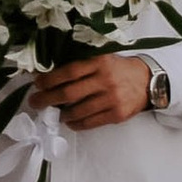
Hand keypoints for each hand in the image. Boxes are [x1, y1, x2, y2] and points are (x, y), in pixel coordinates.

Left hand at [26, 53, 156, 128]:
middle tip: (35, 102)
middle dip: (48, 99)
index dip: (50, 79)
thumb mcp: (101, 58)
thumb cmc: (117, 69)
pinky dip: (76, 124)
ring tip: (54, 113)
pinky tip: (69, 121)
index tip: (37, 84)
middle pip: (70, 93)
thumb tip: (49, 72)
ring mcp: (112, 98)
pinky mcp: (117, 114)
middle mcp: (106, 80)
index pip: (69, 71)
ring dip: (61, 114)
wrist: (147, 81)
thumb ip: (80, 63)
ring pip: (78, 111)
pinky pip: (90, 123)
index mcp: (99, 62)